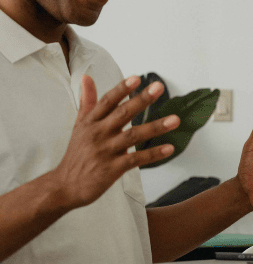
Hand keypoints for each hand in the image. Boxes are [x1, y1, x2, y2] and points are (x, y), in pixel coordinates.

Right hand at [51, 75, 179, 209]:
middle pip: (122, 114)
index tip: (136, 78)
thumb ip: (88, 102)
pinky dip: (153, 154)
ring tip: (175, 119)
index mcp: (91, 122)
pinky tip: (169, 148)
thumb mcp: (80, 125)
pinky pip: (136, 159)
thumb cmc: (77, 153)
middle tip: (159, 87)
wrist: (65, 186)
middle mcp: (98, 134)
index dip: (122, 89)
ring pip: (133, 136)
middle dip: (141, 100)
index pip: (108, 101)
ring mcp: (106, 151)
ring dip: (155, 127)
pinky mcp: (112, 169)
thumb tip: (87, 77)